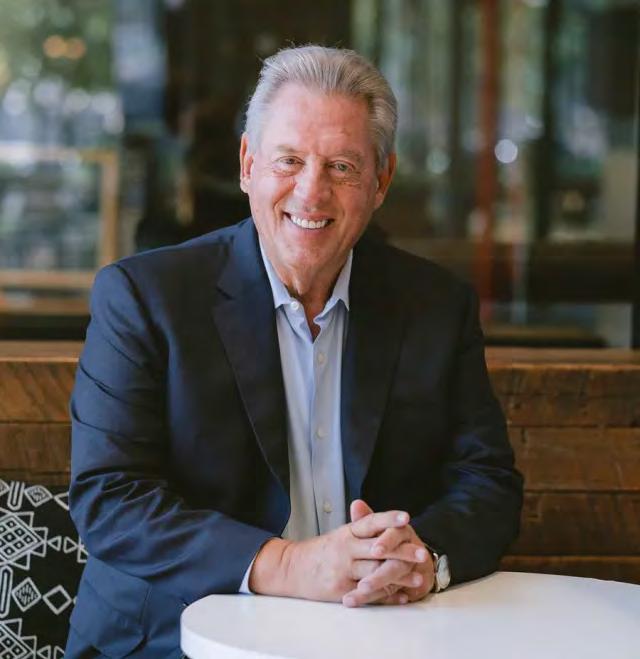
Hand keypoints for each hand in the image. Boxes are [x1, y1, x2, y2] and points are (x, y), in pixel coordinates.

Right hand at [249, 507, 427, 602]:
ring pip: (375, 573)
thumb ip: (363, 526)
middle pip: (378, 549)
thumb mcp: (341, 534)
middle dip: (402, 552)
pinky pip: (368, 594)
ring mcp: (343, 570)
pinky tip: (401, 595)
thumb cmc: (322, 551)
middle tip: (422, 553)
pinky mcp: (341, 590)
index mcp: (347, 532)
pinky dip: (387, 595)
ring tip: (418, 578)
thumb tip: (386, 518)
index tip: (406, 518)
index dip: (388, 519)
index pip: (370, 522)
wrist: (293, 569)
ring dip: (399, 576)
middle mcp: (345, 549)